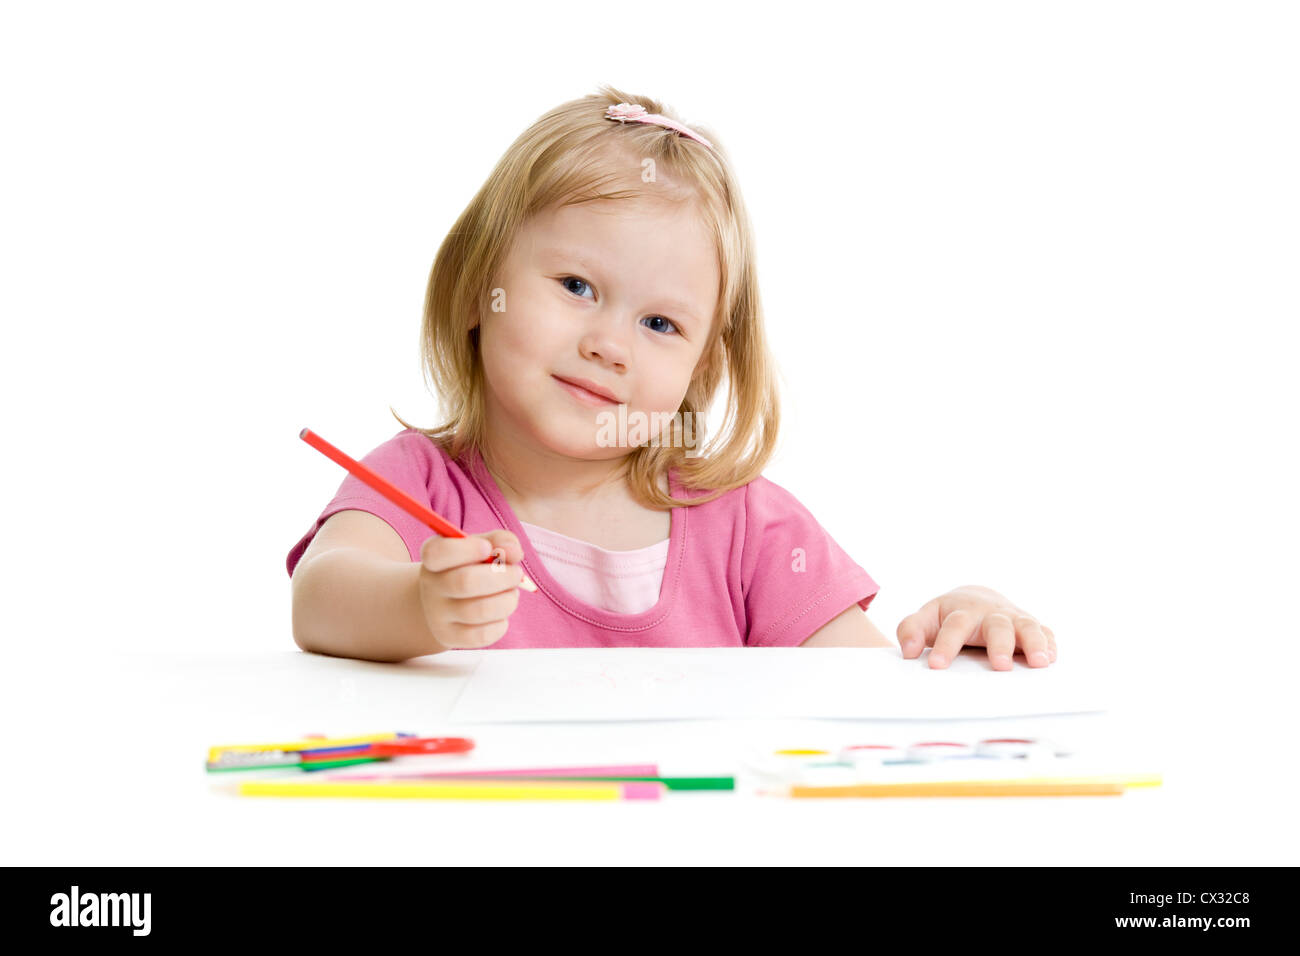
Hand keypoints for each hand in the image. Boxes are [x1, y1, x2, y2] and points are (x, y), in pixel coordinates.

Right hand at [418, 530, 525, 649]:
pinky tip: (500, 614)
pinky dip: (501, 623)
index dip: (467, 549)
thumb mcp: (481, 546)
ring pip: (479, 611)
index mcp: (433, 557)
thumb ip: (500, 541)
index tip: (488, 548)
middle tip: (516, 574)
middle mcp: (431, 585)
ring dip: (507, 600)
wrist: (447, 601)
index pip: (438, 552)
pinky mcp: (450, 636)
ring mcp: (437, 614)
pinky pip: (483, 635)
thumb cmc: (470, 567)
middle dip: (502, 577)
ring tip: (511, 594)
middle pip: (465, 582)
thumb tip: (514, 552)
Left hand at [896, 585, 1056, 669]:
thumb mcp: (926, 618)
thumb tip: (909, 651)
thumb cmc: (949, 615)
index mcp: (962, 612)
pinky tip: (1051, 659)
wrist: (975, 598)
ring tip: (1039, 663)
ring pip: (1027, 627)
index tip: (937, 665)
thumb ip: (912, 630)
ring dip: (1034, 643)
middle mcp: (991, 614)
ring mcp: (1014, 619)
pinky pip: (1046, 633)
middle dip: (1000, 645)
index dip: (946, 646)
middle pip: (997, 626)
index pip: (954, 627)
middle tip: (1000, 666)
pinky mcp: (1032, 628)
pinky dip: (1050, 644)